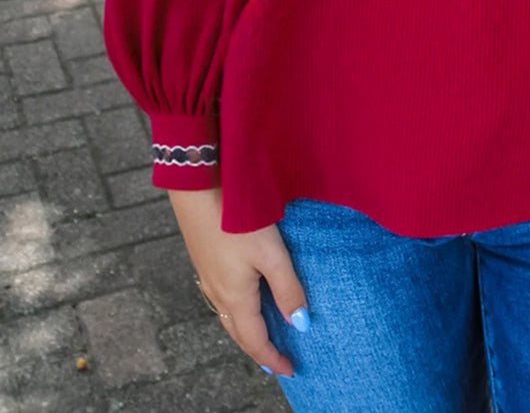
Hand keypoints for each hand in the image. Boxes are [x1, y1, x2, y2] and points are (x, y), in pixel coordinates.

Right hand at [167, 187, 307, 377]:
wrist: (198, 191)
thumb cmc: (237, 221)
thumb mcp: (271, 255)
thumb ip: (287, 289)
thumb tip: (300, 324)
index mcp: (235, 298)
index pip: (255, 341)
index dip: (272, 358)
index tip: (290, 369)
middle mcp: (218, 294)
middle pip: (239, 334)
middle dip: (258, 350)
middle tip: (278, 360)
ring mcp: (208, 279)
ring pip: (228, 318)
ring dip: (246, 332)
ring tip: (264, 336)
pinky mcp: (205, 263)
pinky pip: (221, 301)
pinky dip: (237, 313)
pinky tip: (244, 301)